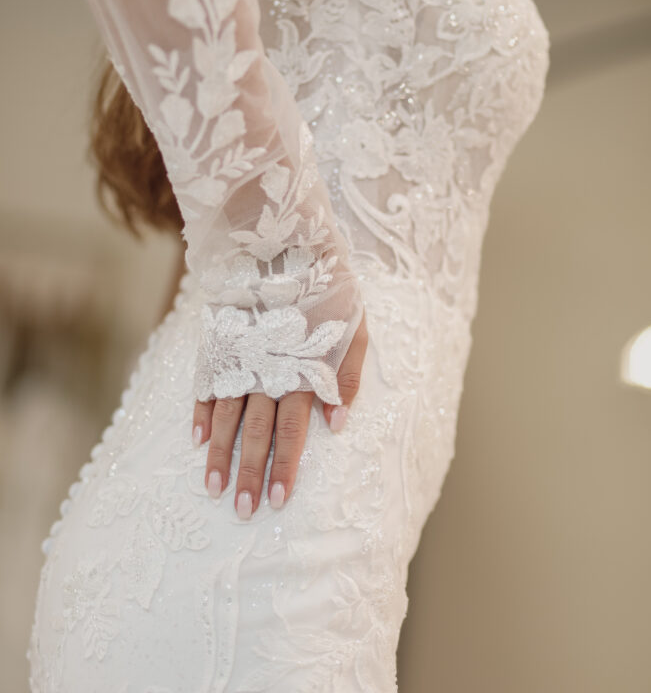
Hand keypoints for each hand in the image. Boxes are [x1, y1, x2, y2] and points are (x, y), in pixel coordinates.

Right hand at [191, 309, 367, 518]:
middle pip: (256, 433)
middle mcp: (266, 372)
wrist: (286, 244)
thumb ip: (347, 377)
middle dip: (249, 474)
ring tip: (213, 488)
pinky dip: (199, 412)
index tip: (278, 501)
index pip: (292, 432)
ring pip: (225, 416)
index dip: (284, 468)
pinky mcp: (220, 344)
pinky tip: (195, 440)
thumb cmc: (328, 288)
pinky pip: (206, 384)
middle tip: (242, 510)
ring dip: (219, 454)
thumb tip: (337, 424)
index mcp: (300, 372)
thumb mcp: (352, 329)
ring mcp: (239, 359)